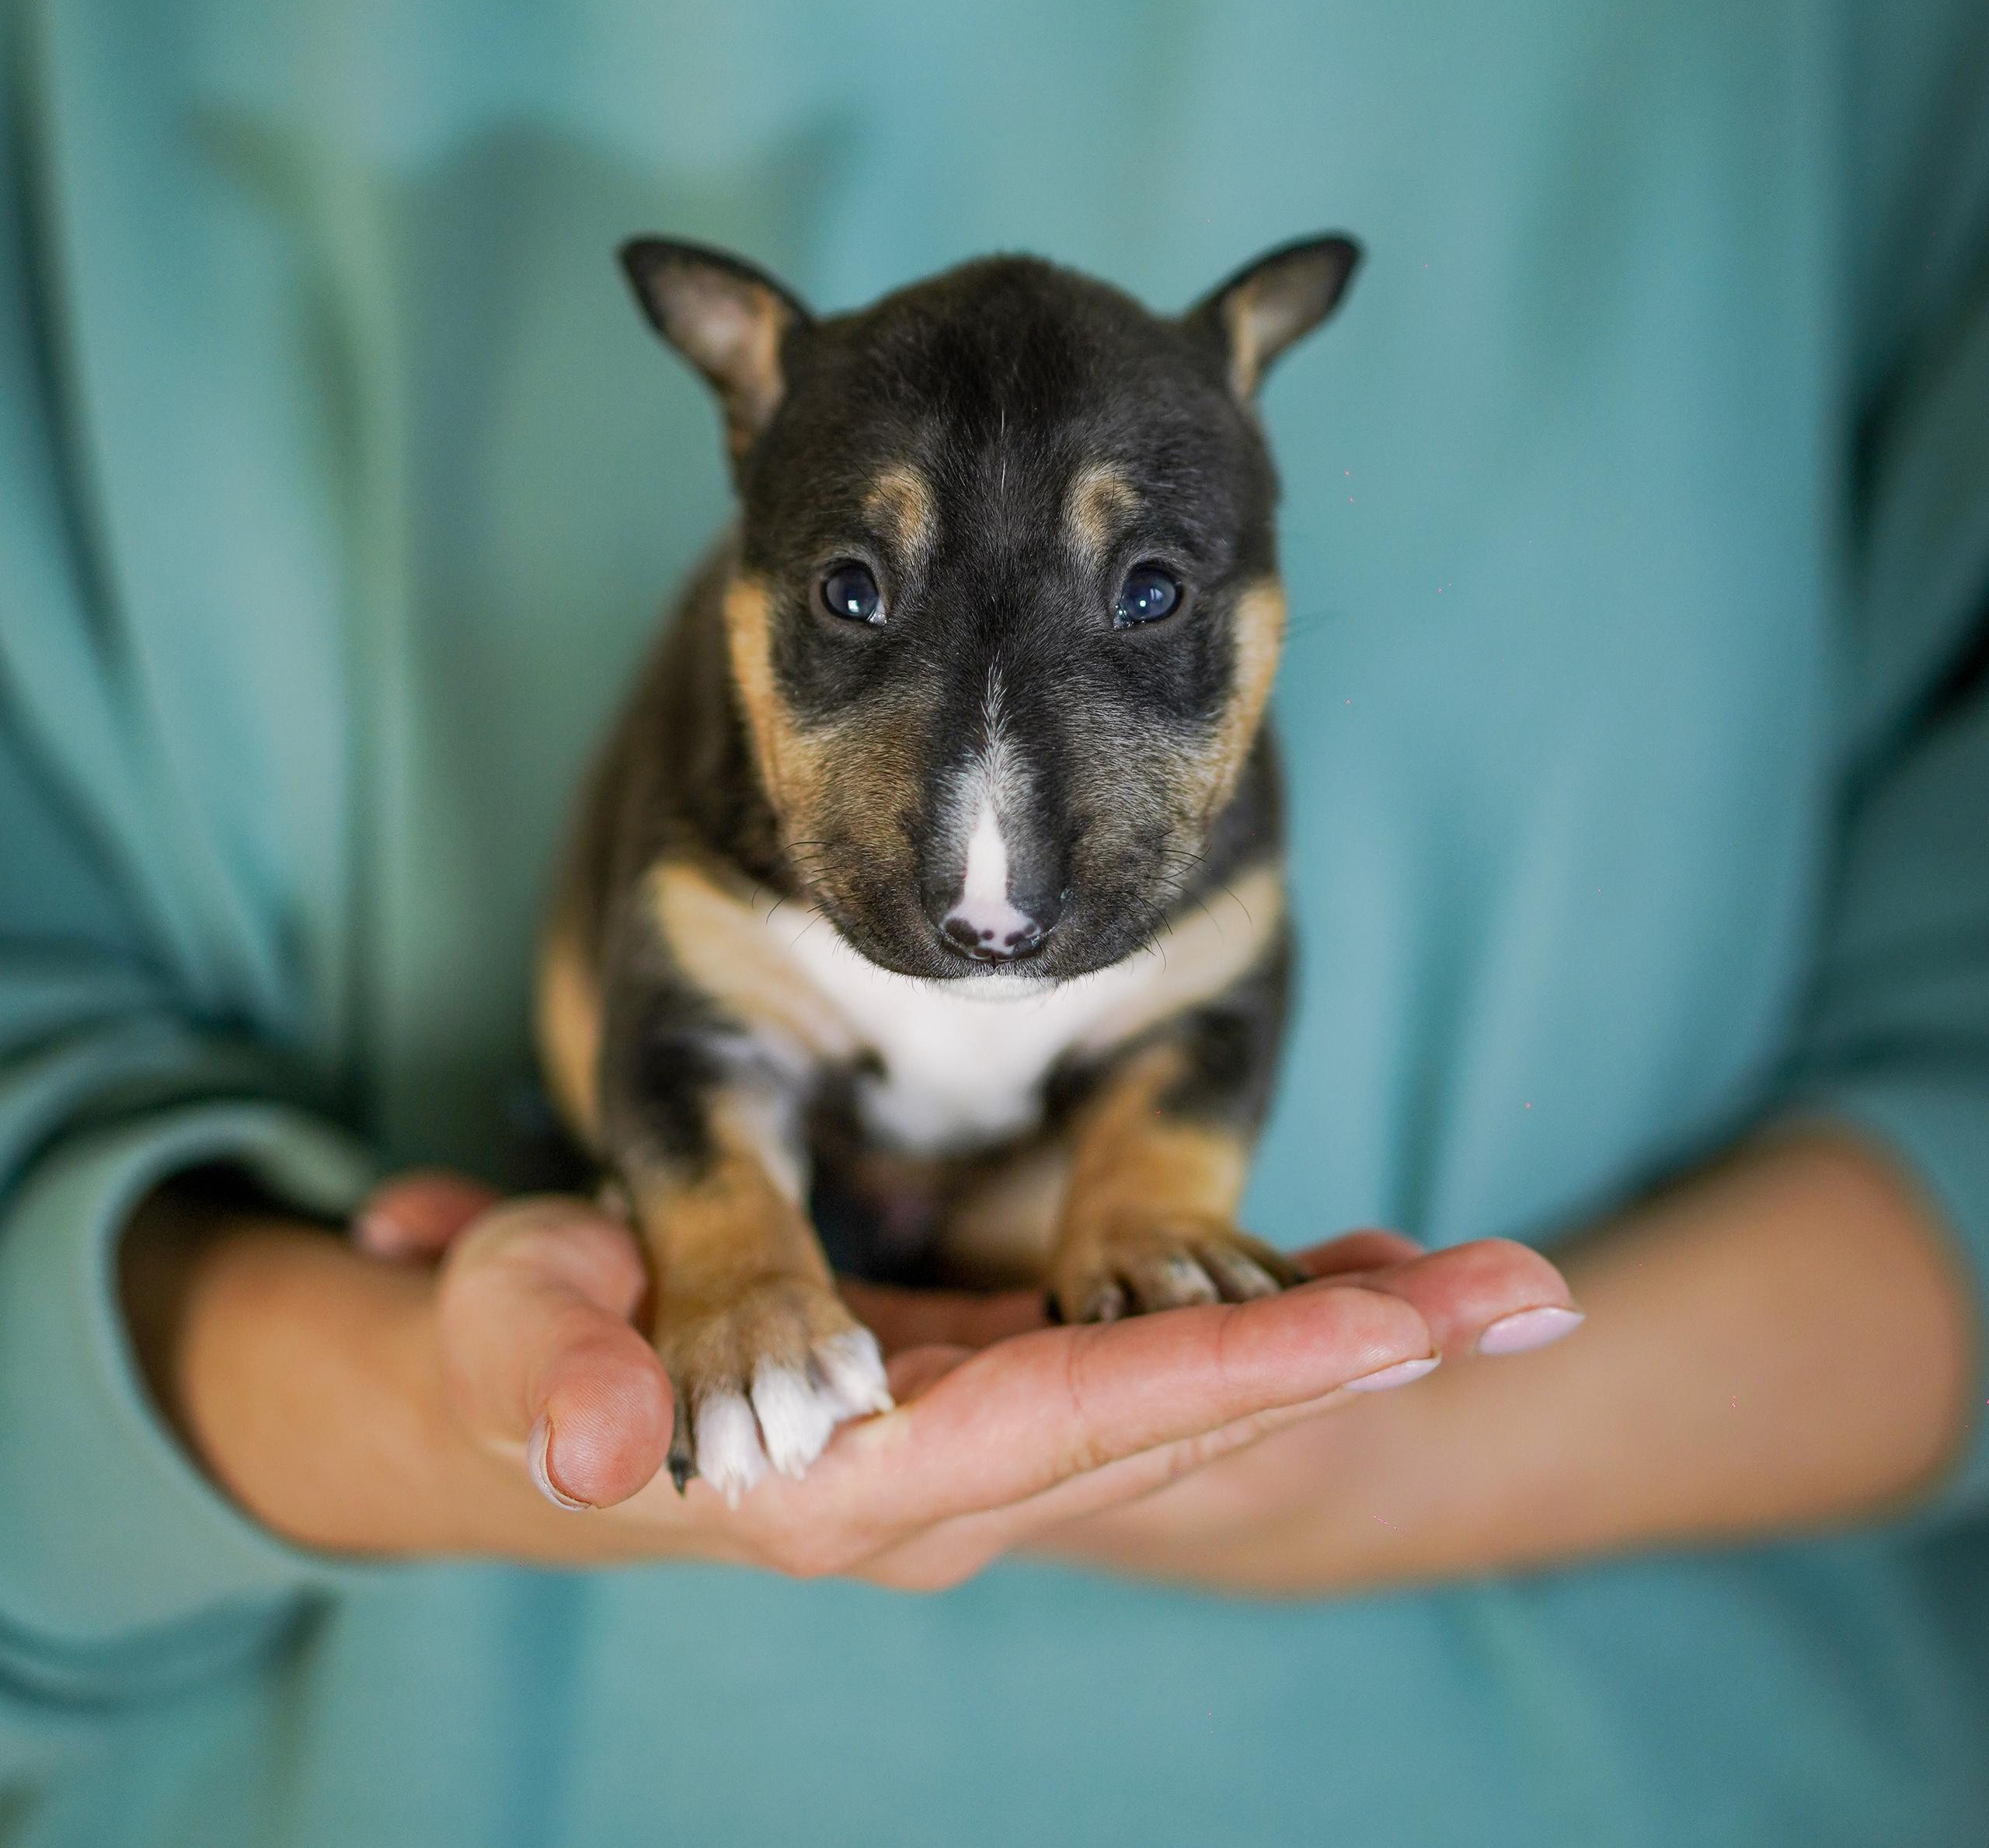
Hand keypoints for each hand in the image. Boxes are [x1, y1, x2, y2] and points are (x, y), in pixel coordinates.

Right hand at [351, 1173, 1576, 1585]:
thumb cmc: (511, 1345)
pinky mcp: (989, 1399)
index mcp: (856, 1473)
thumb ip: (555, 1369)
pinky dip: (1267, 1322)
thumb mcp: (509, 1335)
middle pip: (1187, 1414)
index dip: (1234, 1362)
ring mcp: (983, 1448)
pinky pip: (1156, 1366)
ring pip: (1194, 1394)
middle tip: (1536, 1294)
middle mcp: (951, 1484)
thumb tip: (597, 1437)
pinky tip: (1364, 1275)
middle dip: (1362, 1356)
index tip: (1393, 1320)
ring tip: (1501, 1287)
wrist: (514, 1398)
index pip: (1079, 1411)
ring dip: (1346, 1341)